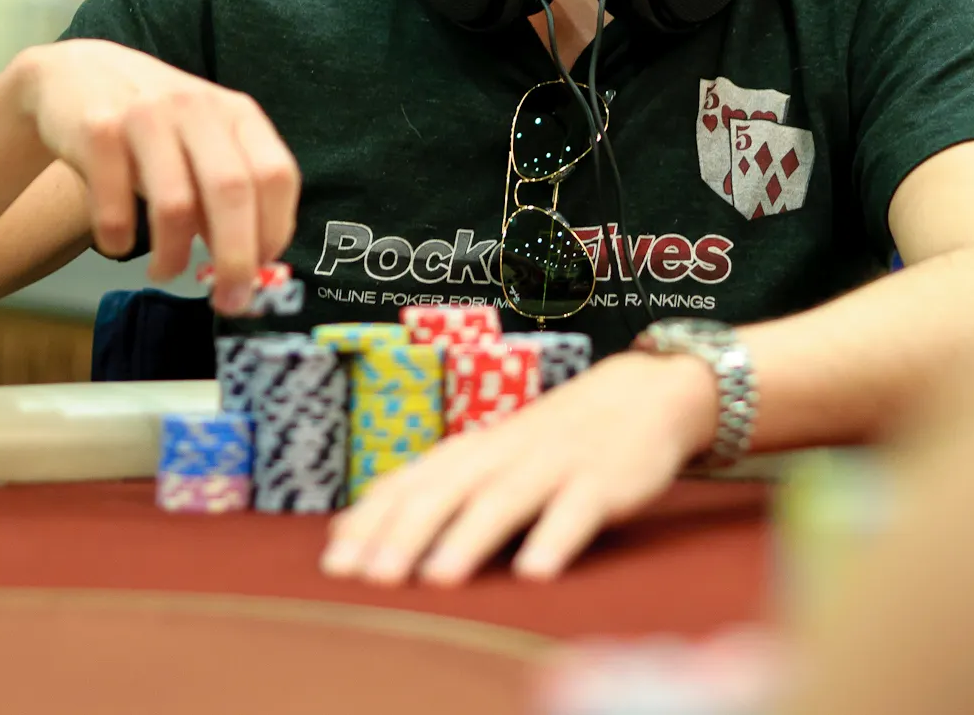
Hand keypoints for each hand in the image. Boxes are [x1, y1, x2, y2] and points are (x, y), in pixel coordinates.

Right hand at [13, 39, 299, 312]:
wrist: (76, 73)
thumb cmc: (155, 125)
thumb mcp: (203, 143)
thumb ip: (229, 193)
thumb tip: (254, 264)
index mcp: (236, 113)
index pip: (277, 174)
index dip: (275, 229)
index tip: (263, 270)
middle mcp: (197, 107)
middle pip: (233, 190)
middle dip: (237, 257)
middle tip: (229, 301)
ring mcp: (147, 114)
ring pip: (175, 202)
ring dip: (174, 255)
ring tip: (167, 273)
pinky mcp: (97, 128)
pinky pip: (113, 202)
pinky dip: (119, 236)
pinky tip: (118, 244)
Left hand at [321, 349, 719, 584]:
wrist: (641, 393)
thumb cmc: (549, 439)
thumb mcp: (488, 456)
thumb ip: (429, 489)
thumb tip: (343, 532)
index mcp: (472, 451)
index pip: (410, 482)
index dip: (372, 521)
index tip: (333, 564)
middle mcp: (504, 453)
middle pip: (446, 490)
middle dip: (405, 534)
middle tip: (369, 580)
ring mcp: (554, 463)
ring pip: (505, 499)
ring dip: (469, 538)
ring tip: (437, 581)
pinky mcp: (603, 480)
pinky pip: (577, 509)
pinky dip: (555, 538)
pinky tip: (535, 572)